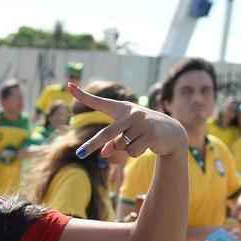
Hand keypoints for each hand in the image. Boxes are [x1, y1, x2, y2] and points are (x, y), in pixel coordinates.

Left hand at [70, 83, 187, 159]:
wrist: (171, 132)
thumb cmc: (143, 130)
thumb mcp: (126, 134)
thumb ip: (112, 143)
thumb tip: (104, 154)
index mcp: (121, 109)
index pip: (99, 102)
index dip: (83, 95)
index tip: (69, 85)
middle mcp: (130, 113)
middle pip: (107, 133)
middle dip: (92, 145)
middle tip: (79, 155)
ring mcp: (141, 122)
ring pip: (121, 146)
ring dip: (126, 149)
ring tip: (139, 140)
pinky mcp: (150, 133)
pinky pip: (133, 152)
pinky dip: (136, 153)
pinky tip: (147, 144)